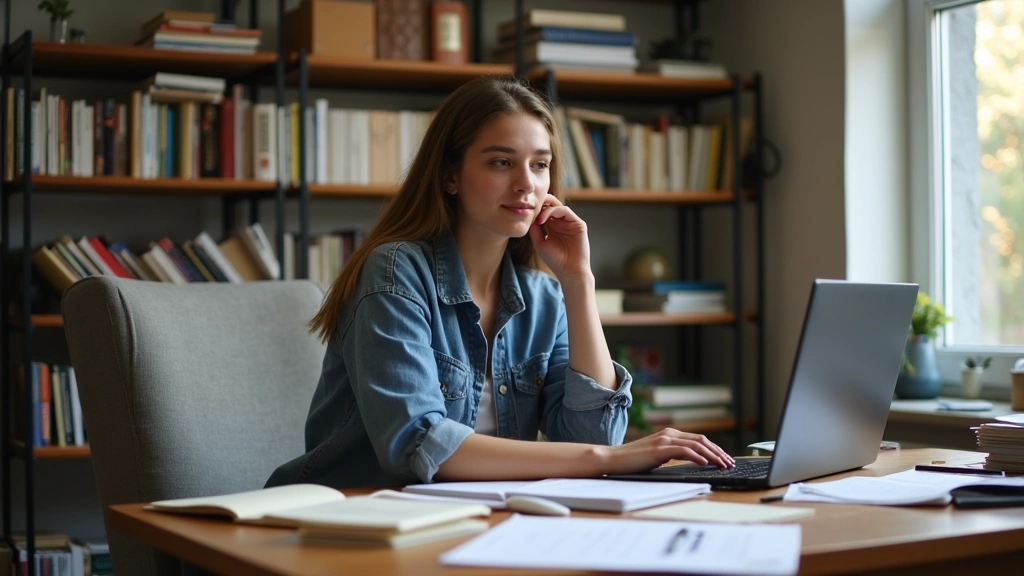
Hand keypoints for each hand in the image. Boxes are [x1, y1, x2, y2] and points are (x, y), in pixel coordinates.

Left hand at [528, 195, 591, 281]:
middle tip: (530, 204)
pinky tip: (542, 219)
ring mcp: (570, 222)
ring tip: (536, 217)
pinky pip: (565, 211)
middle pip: (551, 204)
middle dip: (541, 201)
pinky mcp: (578, 224)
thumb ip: (534, 229)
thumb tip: (529, 216)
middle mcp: (562, 222)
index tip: (524, 210)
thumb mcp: (539, 243)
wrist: (569, 271)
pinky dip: (553, 211)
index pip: (544, 211)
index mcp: (553, 226)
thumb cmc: (555, 260)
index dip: (535, 208)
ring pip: (557, 205)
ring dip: (545, 208)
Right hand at [595, 429, 735, 474]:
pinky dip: (697, 457)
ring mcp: (664, 440)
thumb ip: (672, 454)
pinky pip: (684, 451)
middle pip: (702, 440)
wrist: (613, 459)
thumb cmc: (633, 461)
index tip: (725, 459)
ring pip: (697, 445)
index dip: (715, 448)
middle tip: (730, 463)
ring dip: (713, 455)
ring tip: (722, 465)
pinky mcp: (660, 450)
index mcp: (670, 434)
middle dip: (719, 452)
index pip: (699, 439)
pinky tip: (705, 464)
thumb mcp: (657, 456)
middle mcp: (669, 434)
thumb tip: (692, 462)